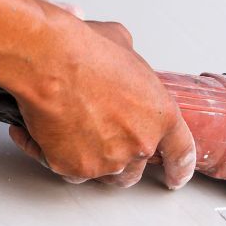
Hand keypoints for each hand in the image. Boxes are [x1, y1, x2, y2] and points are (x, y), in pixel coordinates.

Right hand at [7, 20, 196, 189]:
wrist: (49, 63)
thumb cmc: (84, 53)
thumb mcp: (126, 49)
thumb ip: (132, 72)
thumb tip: (123, 69)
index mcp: (161, 116)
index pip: (181, 152)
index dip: (179, 168)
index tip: (175, 177)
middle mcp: (139, 144)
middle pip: (136, 169)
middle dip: (121, 158)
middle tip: (101, 136)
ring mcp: (108, 161)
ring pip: (103, 174)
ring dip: (91, 158)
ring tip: (72, 130)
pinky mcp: (75, 168)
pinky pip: (67, 169)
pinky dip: (55, 154)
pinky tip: (45, 132)